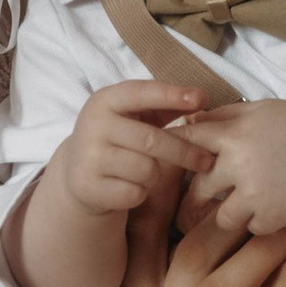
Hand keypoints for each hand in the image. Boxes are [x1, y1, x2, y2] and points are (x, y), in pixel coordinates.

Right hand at [57, 80, 211, 219]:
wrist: (77, 172)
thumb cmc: (121, 138)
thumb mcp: (137, 116)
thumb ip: (166, 105)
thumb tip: (200, 97)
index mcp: (105, 101)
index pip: (141, 93)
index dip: (171, 95)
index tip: (199, 99)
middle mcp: (92, 125)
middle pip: (152, 140)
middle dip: (185, 152)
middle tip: (207, 161)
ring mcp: (88, 157)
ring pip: (146, 170)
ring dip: (156, 175)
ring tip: (148, 173)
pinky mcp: (87, 187)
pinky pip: (135, 193)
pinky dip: (141, 193)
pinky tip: (130, 187)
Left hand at [181, 101, 285, 238]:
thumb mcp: (259, 110)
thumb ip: (222, 117)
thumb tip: (186, 122)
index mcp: (232, 135)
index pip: (185, 143)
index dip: (171, 154)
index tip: (165, 165)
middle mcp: (238, 165)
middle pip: (196, 190)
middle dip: (196, 198)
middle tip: (196, 203)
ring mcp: (255, 194)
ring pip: (221, 218)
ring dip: (229, 213)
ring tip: (245, 204)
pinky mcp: (272, 217)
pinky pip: (250, 228)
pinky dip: (258, 221)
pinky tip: (273, 205)